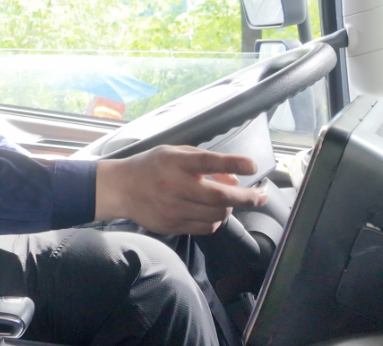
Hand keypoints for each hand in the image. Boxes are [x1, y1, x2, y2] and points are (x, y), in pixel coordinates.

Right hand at [94, 146, 267, 234]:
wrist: (120, 188)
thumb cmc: (150, 167)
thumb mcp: (174, 153)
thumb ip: (203, 161)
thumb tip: (233, 177)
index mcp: (175, 162)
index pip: (208, 162)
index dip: (232, 163)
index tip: (252, 165)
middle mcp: (175, 186)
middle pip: (219, 197)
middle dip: (246, 197)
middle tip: (261, 196)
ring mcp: (173, 209)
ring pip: (216, 216)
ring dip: (229, 209)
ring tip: (227, 201)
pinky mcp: (173, 226)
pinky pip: (205, 228)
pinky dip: (215, 221)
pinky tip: (212, 213)